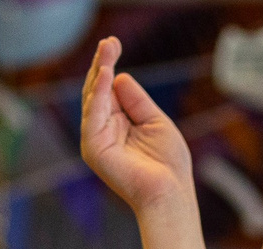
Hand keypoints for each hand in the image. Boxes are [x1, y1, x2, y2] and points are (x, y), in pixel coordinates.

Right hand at [80, 38, 194, 214]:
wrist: (170, 193)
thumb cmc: (168, 164)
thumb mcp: (155, 121)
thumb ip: (137, 100)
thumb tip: (120, 76)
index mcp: (117, 124)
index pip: (108, 89)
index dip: (109, 65)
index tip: (114, 42)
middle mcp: (103, 130)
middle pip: (97, 90)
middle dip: (101, 64)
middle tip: (109, 41)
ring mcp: (96, 139)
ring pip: (92, 99)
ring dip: (99, 73)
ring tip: (106, 52)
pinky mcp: (94, 148)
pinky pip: (93, 116)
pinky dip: (99, 94)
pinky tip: (106, 75)